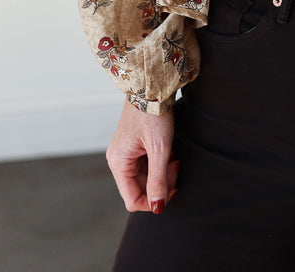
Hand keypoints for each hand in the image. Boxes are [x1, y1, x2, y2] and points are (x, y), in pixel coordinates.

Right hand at [106, 98, 179, 213]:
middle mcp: (118, 160)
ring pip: (144, 177)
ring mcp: (125, 152)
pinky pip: (146, 164)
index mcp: (119, 163)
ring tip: (174, 157)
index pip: (133, 200)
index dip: (154, 201)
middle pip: (139, 188)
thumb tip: (157, 208)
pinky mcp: (133, 145)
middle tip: (176, 167)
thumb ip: (158, 180)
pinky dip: (159, 163)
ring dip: (161, 173)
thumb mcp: (160, 149)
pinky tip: (170, 152)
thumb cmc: (154, 114)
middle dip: (161, 184)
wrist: (152, 85)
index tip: (173, 189)